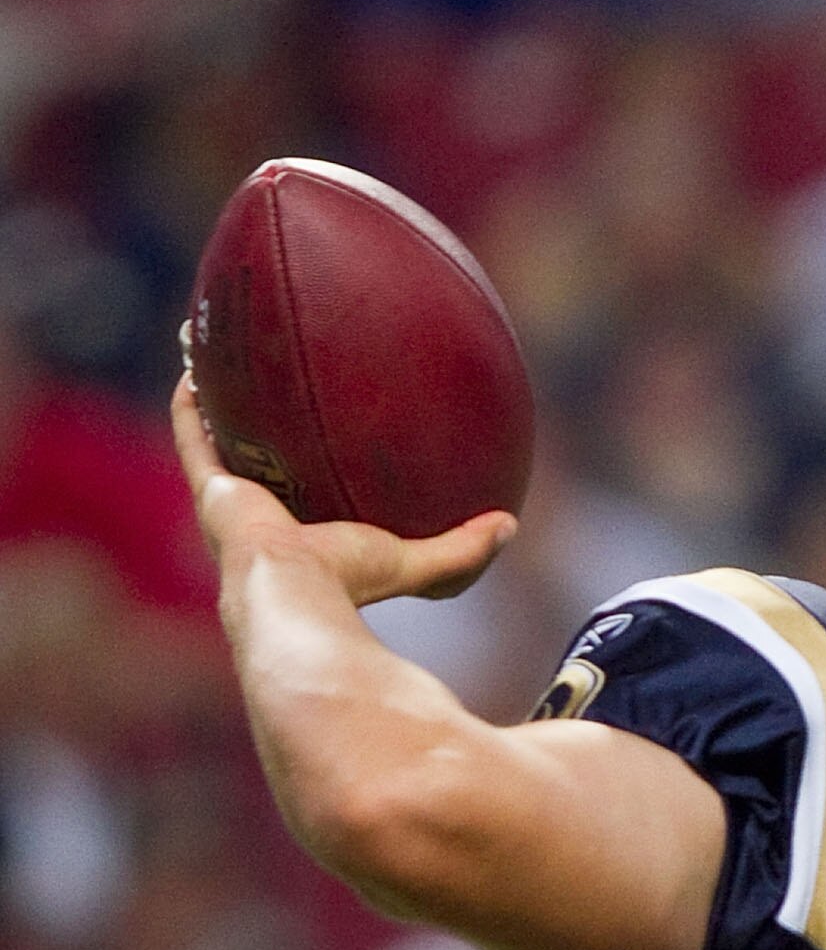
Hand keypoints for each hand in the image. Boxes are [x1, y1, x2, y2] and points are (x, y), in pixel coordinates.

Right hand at [172, 375, 514, 605]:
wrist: (296, 594)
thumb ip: (464, 547)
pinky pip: (193, 430)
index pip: (309, 491)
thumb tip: (510, 525)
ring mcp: (230, 501)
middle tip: (274, 384)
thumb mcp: (418, 561)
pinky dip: (192, 398)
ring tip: (222, 356)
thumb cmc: (352, 582)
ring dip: (217, 399)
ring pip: (218, 438)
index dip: (312, 462)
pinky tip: (198, 358)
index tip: (324, 427)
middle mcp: (260, 515)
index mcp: (302, 532)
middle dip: (261, 425)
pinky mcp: (209, 486)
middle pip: (259, 459)